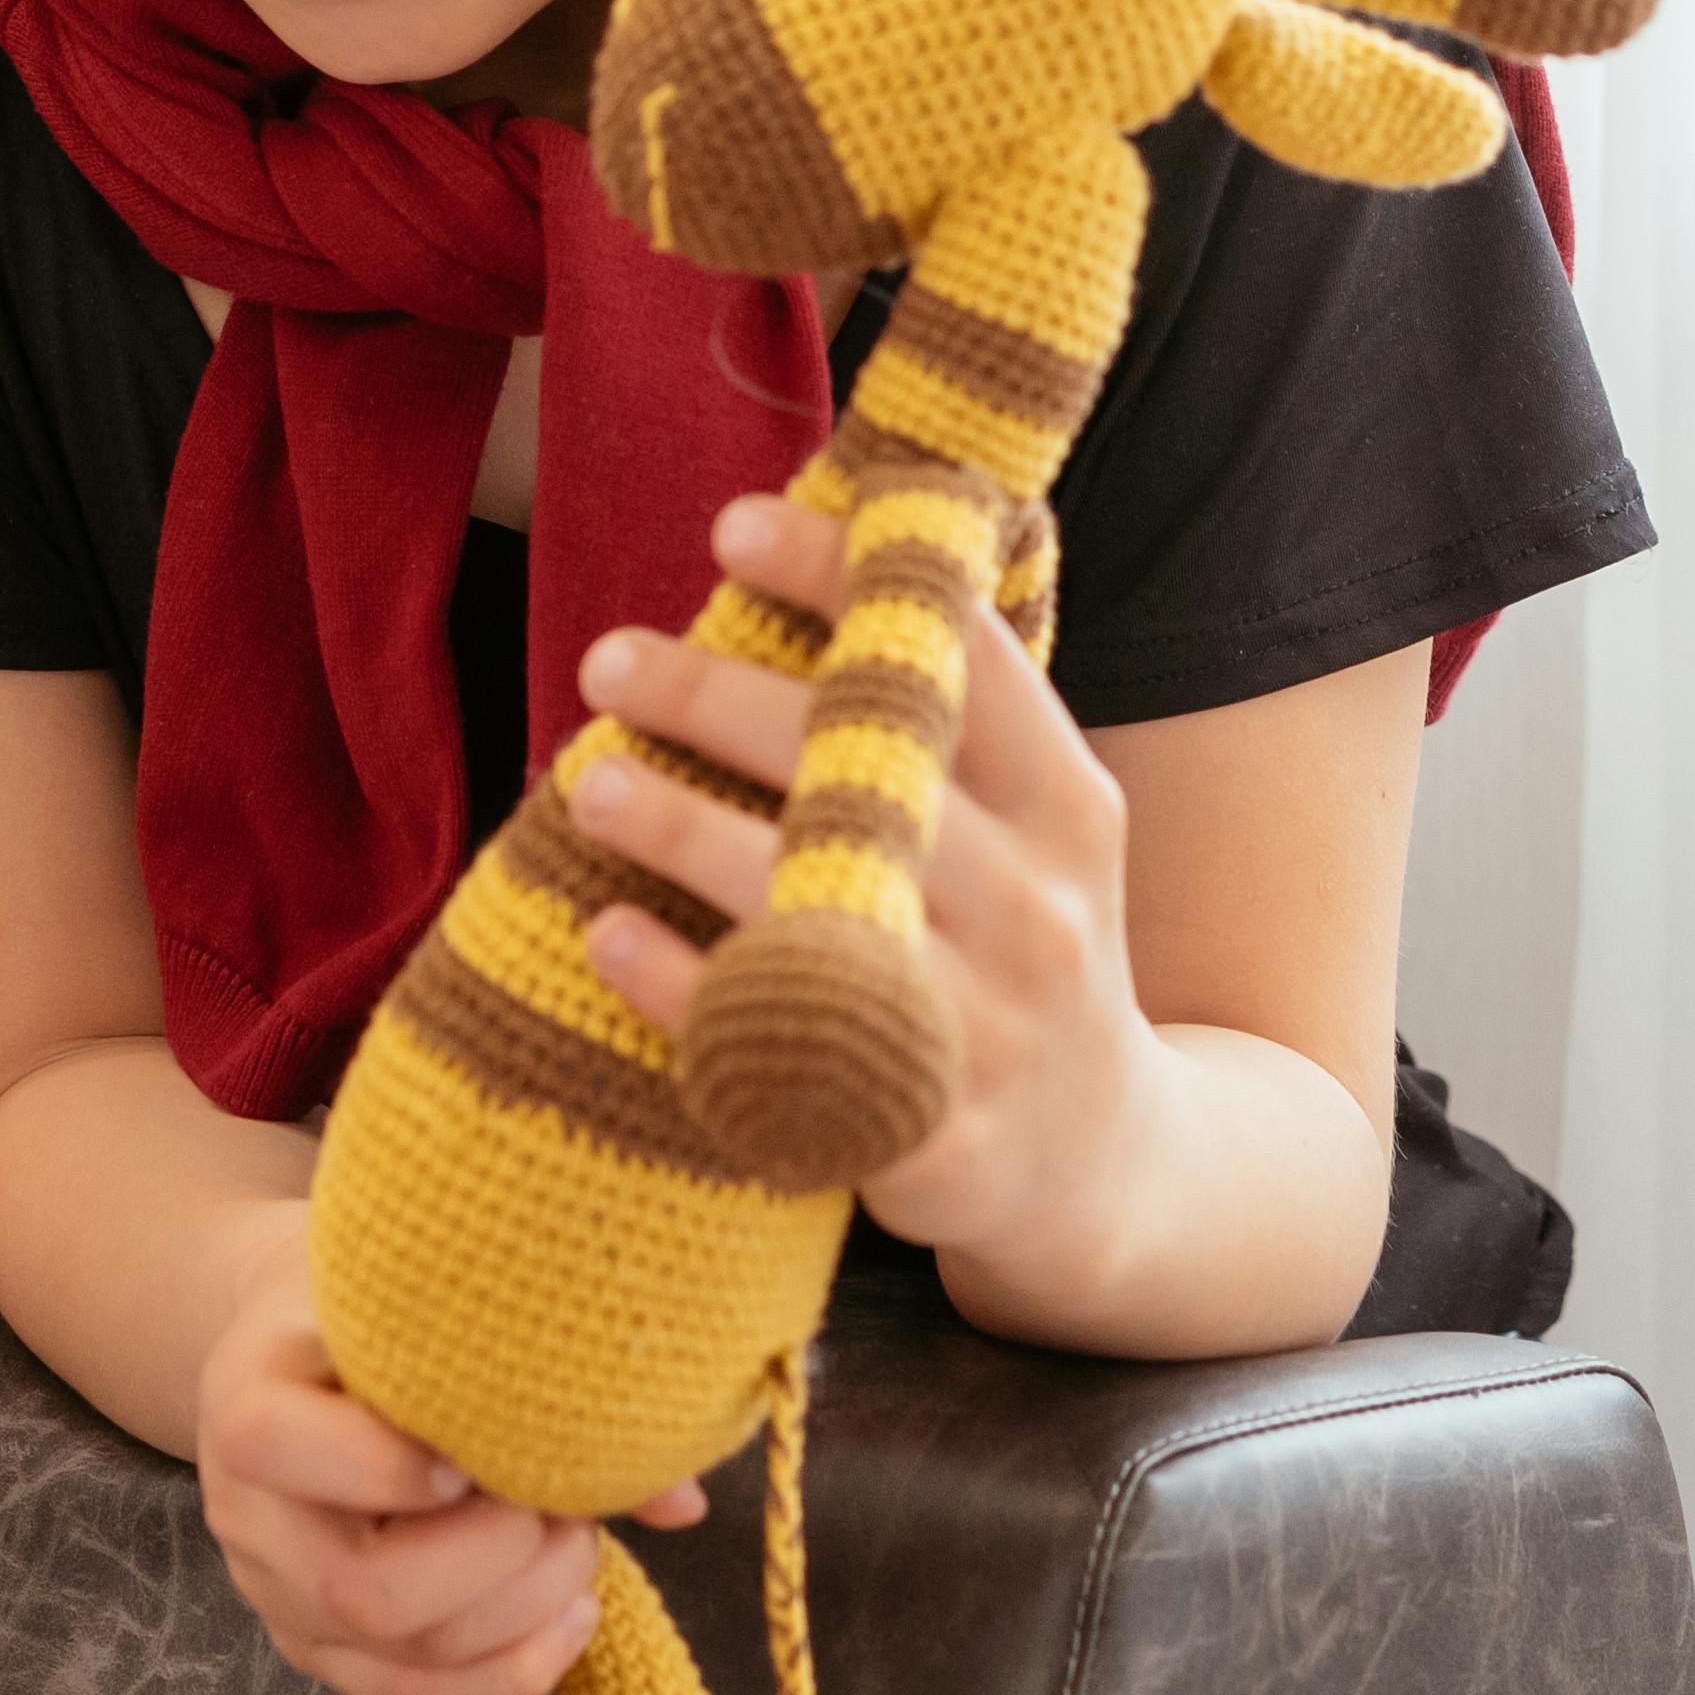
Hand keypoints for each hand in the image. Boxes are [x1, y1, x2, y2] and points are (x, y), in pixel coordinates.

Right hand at [192, 1220, 701, 1694]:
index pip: (278, 1447)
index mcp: (245, 1397)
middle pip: (363, 1585)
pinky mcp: (323, 1645)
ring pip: (405, 1651)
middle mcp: (247, 1513)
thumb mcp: (421, 1292)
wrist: (301, 1340)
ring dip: (522, 1608)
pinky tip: (573, 1615)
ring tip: (578, 1541)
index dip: (389, 1462)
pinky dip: (511, 1669)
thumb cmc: (376, 1299)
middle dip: (495, 1555)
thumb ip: (525, 1367)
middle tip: (558, 1500)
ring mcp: (281, 1592)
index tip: (477, 1443)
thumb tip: (681, 1502)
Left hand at [567, 493, 1163, 1275]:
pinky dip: (684, 988)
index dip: (847, 582)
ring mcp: (989, 1028)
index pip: (958, 661)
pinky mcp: (926, 1135)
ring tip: (590, 779)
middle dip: (722, 698)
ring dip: (683, 826)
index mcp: (1067, 802)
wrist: (1104, 1167)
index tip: (733, 528)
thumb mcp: (1033, 826)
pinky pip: (782, 1045)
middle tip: (611, 659)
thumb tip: (818, 541)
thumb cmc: (1021, 948)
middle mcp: (1039, 905)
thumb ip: (946, 721)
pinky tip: (606, 932)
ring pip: (813, 901)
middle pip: (866, 772)